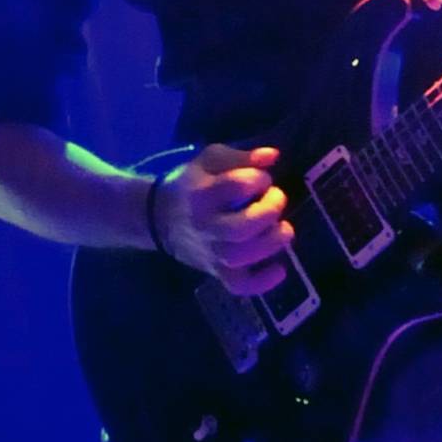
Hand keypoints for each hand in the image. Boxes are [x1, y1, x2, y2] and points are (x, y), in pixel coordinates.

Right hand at [153, 143, 291, 294]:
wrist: (158, 217)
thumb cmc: (191, 184)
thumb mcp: (211, 160)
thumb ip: (242, 157)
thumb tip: (273, 156)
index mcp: (202, 193)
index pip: (235, 186)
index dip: (258, 179)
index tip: (263, 179)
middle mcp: (205, 226)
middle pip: (241, 228)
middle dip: (268, 212)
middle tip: (278, 200)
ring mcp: (210, 252)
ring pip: (240, 257)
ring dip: (270, 244)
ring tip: (283, 229)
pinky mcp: (216, 271)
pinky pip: (238, 285)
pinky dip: (262, 282)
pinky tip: (279, 269)